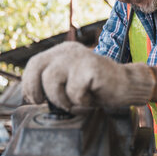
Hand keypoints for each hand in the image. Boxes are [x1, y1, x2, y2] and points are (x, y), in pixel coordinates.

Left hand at [22, 41, 154, 110]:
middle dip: (37, 90)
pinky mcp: (91, 67)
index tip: (34, 100)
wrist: (128, 86)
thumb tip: (29, 99)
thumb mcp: (69, 83)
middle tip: (46, 104)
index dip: (29, 83)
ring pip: (52, 80)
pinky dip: (80, 102)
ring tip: (75, 103)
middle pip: (38, 68)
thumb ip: (52, 84)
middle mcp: (67, 51)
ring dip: (61, 99)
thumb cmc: (97, 89)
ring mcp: (79, 57)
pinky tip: (91, 100)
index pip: (34, 64)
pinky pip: (74, 90)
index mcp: (60, 53)